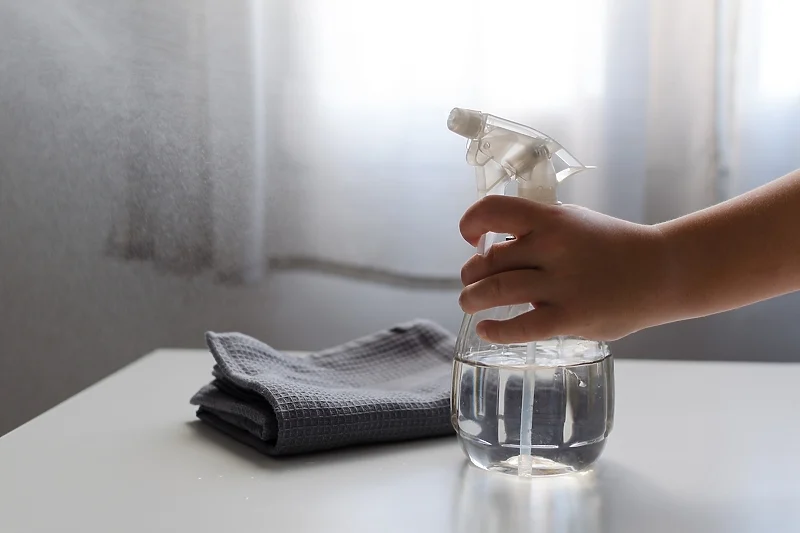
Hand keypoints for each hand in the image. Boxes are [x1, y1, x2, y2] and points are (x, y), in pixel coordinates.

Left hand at [458, 195, 668, 342]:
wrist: (662, 271)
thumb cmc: (612, 246)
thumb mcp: (574, 222)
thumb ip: (537, 232)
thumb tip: (495, 249)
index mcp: (551, 218)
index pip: (493, 210)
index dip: (471, 223)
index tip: (469, 238)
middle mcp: (553, 247)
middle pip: (488, 260)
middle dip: (470, 274)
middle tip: (471, 282)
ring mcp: (562, 284)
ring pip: (496, 290)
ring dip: (472, 299)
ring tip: (470, 303)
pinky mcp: (570, 317)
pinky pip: (521, 327)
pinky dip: (497, 331)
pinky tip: (487, 330)